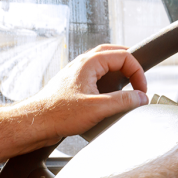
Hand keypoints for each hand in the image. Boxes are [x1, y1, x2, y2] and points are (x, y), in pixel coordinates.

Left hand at [24, 45, 147, 142]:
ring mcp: (78, 74)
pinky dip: (109, 80)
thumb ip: (123, 101)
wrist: (35, 123)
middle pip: (114, 53)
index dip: (137, 72)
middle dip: (130, 65)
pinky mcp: (75, 85)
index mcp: (89, 63)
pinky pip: (97, 75)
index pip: (124, 56)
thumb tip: (141, 98)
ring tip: (129, 84)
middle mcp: (82, 64)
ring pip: (104, 63)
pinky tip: (111, 95)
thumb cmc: (58, 114)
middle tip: (140, 80)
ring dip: (119, 71)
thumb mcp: (97, 108)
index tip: (141, 90)